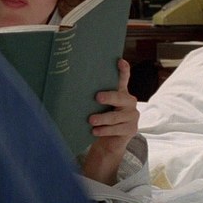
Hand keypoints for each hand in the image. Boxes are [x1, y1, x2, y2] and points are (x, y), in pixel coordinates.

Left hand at [82, 59, 139, 183]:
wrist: (108, 142)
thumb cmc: (101, 119)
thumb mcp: (97, 107)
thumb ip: (93, 97)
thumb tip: (69, 87)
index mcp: (121, 93)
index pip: (124, 79)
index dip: (123, 70)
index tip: (120, 61)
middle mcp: (129, 102)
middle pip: (120, 97)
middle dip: (109, 97)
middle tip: (97, 97)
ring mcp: (132, 116)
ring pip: (116, 116)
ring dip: (102, 118)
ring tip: (91, 120)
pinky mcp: (132, 129)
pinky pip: (117, 129)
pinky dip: (105, 130)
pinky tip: (95, 131)